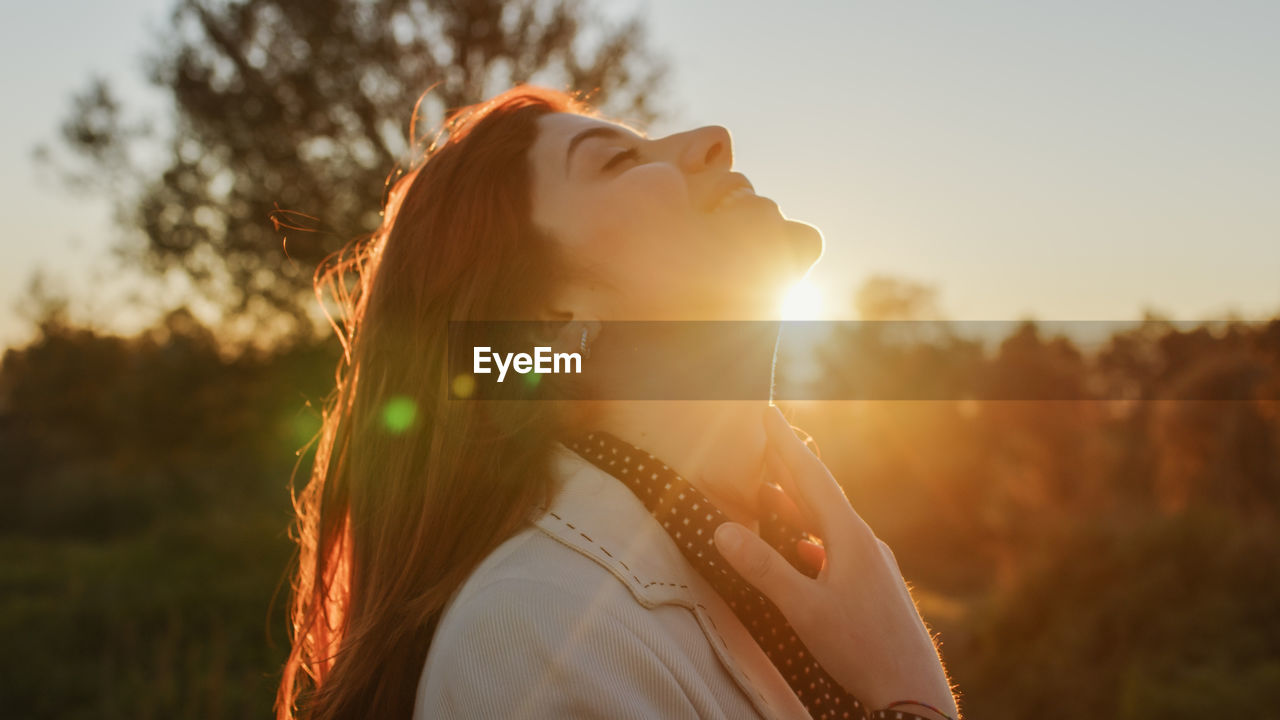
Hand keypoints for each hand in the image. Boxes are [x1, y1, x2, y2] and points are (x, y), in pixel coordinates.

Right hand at [713, 405, 958, 716]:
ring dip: (798, 506)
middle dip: (791, 466)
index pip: (812, 478)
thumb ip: (764, 568)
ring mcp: (873, 565)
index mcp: (851, 537)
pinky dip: (811, 539)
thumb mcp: (804, 609)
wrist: (915, 693)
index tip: (767, 412)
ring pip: (829, 524)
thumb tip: (723, 529)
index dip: (786, 444)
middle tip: (767, 436)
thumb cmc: (863, 649)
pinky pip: (837, 549)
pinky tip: (802, 551)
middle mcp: (865, 543)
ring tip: (770, 492)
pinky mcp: (874, 587)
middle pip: (821, 495)